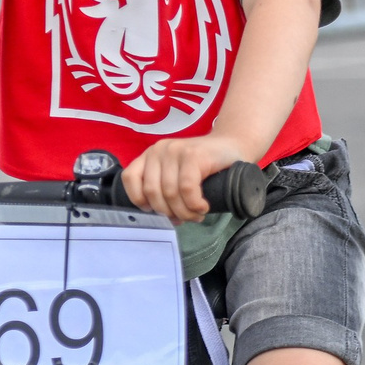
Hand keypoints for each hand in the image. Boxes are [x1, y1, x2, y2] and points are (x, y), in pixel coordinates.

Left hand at [123, 133, 249, 224]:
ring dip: (184, 212)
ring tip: (196, 215)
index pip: (130, 178)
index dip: (141, 201)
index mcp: (150, 156)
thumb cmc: (206, 167)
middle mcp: (159, 150)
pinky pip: (186, 188)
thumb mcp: (177, 175)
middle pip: (152, 192)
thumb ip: (163, 188)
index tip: (158, 212)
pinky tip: (203, 207)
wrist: (234, 145)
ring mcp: (176, 150)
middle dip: (169, 213)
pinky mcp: (193, 155)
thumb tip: (158, 216)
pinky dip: (194, 204)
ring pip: (170, 193)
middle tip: (185, 219)